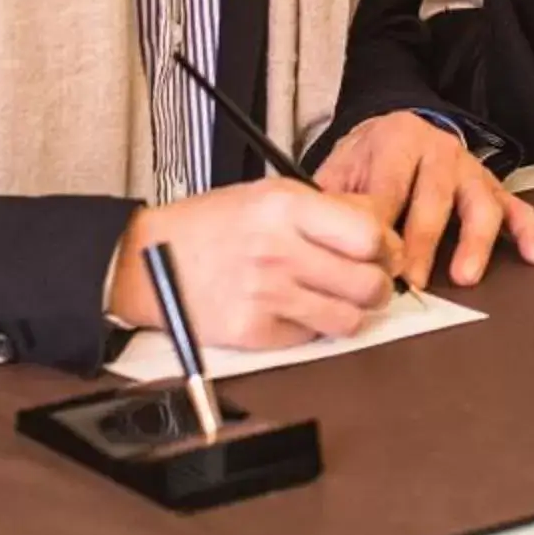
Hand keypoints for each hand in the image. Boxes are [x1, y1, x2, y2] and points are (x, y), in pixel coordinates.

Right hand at [110, 181, 398, 349]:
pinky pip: (310, 338)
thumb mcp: (269, 196)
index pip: (369, 235)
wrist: (146, 261)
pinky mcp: (252, 331)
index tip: (384, 253)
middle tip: (369, 284)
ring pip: (347, 319)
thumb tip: (380, 230)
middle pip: (367, 283)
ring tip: (336, 300)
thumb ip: (326, 210)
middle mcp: (279, 250)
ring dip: (351, 313)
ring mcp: (265, 294)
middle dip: (378, 287)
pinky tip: (295, 311)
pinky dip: (311, 329)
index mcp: (287, 206)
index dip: (387, 248)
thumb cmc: (211, 225)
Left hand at [314, 112, 533, 289]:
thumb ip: (333, 200)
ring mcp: (470, 168)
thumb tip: (325, 239)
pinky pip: (516, 206)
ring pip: (480, 203)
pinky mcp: (492, 186)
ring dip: (474, 241)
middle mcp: (439, 149)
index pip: (391, 185)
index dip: (382, 225)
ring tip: (464, 276)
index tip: (372, 260)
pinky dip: (528, 230)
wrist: (395, 130)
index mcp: (397, 140)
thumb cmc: (367, 160)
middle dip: (424, 241)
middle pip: (435, 196)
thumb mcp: (339, 168)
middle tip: (413, 281)